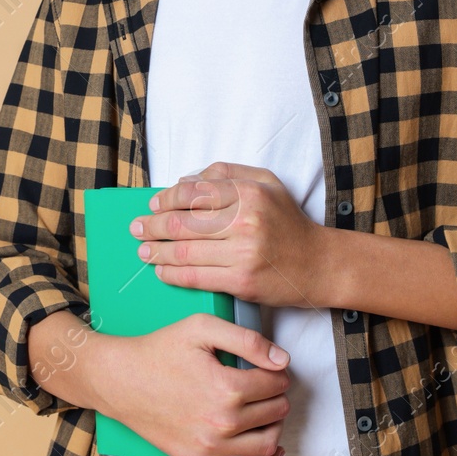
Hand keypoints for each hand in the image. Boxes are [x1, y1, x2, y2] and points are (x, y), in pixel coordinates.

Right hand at [100, 312, 292, 455]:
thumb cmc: (159, 351)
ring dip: (275, 423)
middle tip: (265, 383)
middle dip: (277, 394)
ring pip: (268, 442)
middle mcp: (222, 423)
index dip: (276, 371)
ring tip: (265, 408)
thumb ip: (247, 339)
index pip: (276, 382)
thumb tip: (282, 360)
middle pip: (276, 411)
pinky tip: (272, 449)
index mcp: (227, 388)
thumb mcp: (201, 328)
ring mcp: (211, 447)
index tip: (268, 367)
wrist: (121, 380)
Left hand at [131, 161, 330, 308]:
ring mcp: (243, 253)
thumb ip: (227, 173)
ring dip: (157, 251)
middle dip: (152, 225)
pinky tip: (161, 270)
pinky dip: (172, 274)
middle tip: (137, 228)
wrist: (319, 264)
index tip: (153, 205)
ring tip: (143, 251)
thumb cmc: (289, 222)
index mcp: (248, 193)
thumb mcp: (267, 183)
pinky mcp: (242, 282)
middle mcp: (245, 221)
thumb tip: (186, 179)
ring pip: (185, 251)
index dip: (165, 199)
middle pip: (183, 222)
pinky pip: (196, 277)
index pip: (192, 192)